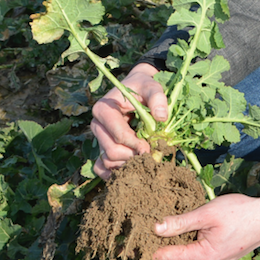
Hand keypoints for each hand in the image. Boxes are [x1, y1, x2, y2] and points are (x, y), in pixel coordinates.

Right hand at [90, 62, 168, 179]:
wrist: (136, 88)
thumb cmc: (143, 87)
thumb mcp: (151, 86)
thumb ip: (158, 98)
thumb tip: (162, 117)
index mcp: (104, 109)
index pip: (118, 135)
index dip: (136, 145)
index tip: (150, 147)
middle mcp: (97, 124)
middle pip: (112, 151)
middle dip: (132, 156)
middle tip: (149, 154)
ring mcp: (98, 137)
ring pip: (107, 161)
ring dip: (127, 164)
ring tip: (143, 158)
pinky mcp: (102, 146)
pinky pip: (100, 167)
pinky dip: (114, 172)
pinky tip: (130, 170)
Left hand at [152, 185, 259, 259]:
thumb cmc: (241, 213)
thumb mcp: (208, 213)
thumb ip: (180, 222)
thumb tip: (154, 228)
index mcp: (202, 258)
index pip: (164, 257)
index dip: (147, 246)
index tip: (134, 235)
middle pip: (173, 259)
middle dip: (160, 244)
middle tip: (147, 224)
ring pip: (184, 256)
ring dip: (175, 243)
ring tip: (164, 223)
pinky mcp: (219, 259)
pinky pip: (196, 254)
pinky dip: (188, 242)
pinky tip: (186, 227)